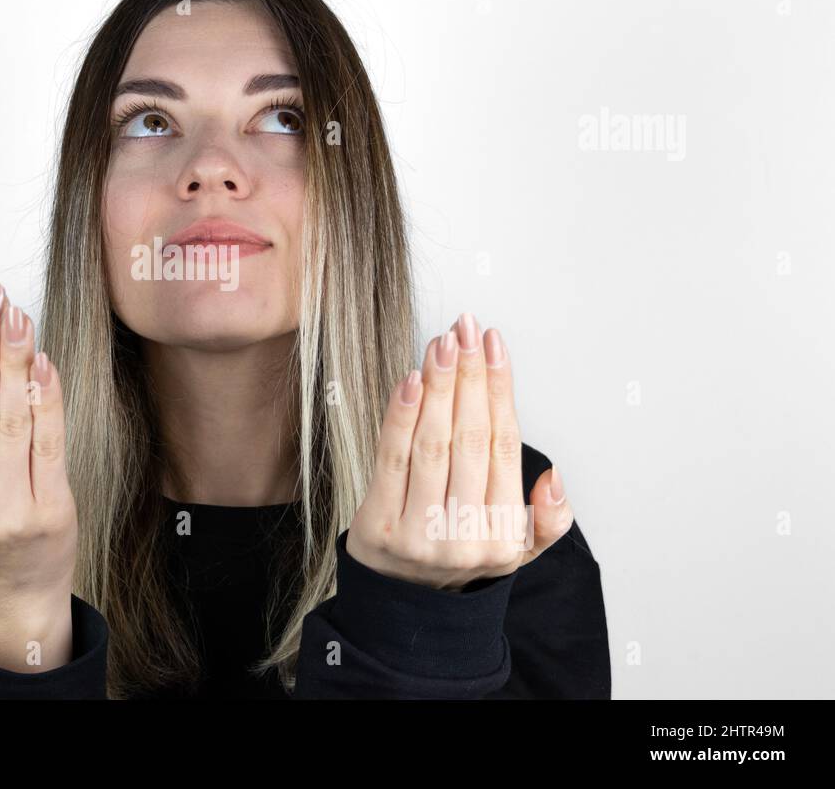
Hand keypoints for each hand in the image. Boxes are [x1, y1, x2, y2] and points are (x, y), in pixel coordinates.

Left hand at [346, 312, 572, 591]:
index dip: (500, 389)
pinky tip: (410, 380)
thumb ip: (546, 520)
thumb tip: (553, 477)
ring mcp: (420, 533)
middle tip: (467, 330)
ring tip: (442, 344)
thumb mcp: (516, 551)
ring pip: (434, 444)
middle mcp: (465, 537)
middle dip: (470, 376)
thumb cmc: (458, 554)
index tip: (494, 345)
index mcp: (504, 536)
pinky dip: (401, 415)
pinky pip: (393, 459)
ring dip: (439, 386)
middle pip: (471, 438)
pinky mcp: (378, 525)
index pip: (504, 446)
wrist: (400, 602)